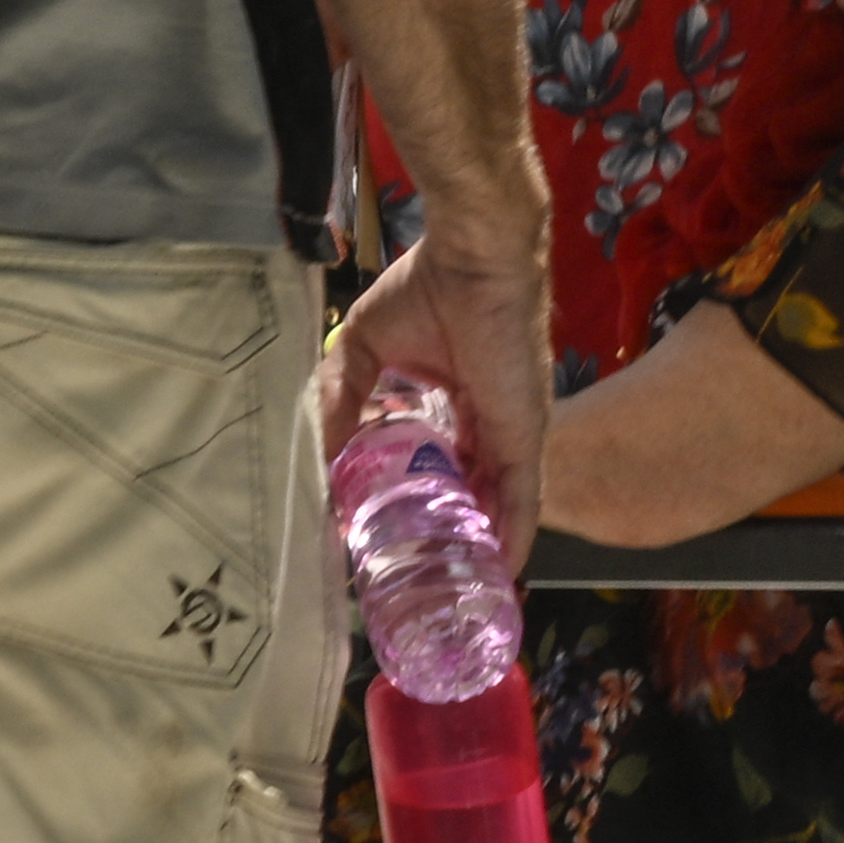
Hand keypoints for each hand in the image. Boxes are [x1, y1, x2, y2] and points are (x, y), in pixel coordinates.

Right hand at [328, 229, 548, 567]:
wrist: (474, 257)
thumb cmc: (426, 288)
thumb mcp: (365, 346)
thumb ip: (340, 394)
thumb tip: (318, 450)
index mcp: (459, 398)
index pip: (447, 460)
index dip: (426, 495)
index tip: (393, 527)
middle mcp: (491, 421)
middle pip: (476, 489)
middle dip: (454, 529)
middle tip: (423, 570)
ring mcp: (512, 430)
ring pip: (502, 503)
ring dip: (486, 543)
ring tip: (461, 585)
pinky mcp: (525, 433)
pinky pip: (524, 496)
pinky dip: (516, 535)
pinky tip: (503, 571)